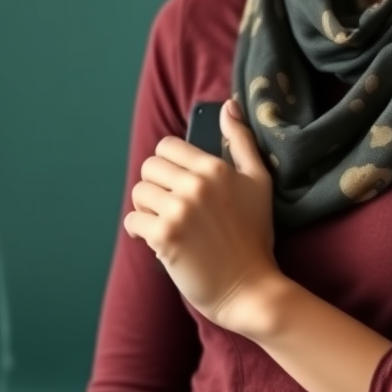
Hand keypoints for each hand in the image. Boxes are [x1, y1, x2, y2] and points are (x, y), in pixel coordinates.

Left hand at [124, 99, 279, 336]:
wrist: (249, 285)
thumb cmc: (255, 232)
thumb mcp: (259, 180)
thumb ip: (242, 140)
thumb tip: (227, 105)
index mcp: (216, 167)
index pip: (168, 146)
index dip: (170, 163)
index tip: (179, 181)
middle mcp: (196, 184)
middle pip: (149, 167)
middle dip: (156, 184)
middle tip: (171, 203)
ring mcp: (179, 211)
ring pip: (139, 193)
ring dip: (147, 207)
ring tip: (165, 221)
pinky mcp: (164, 238)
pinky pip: (133, 220)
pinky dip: (140, 229)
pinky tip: (158, 239)